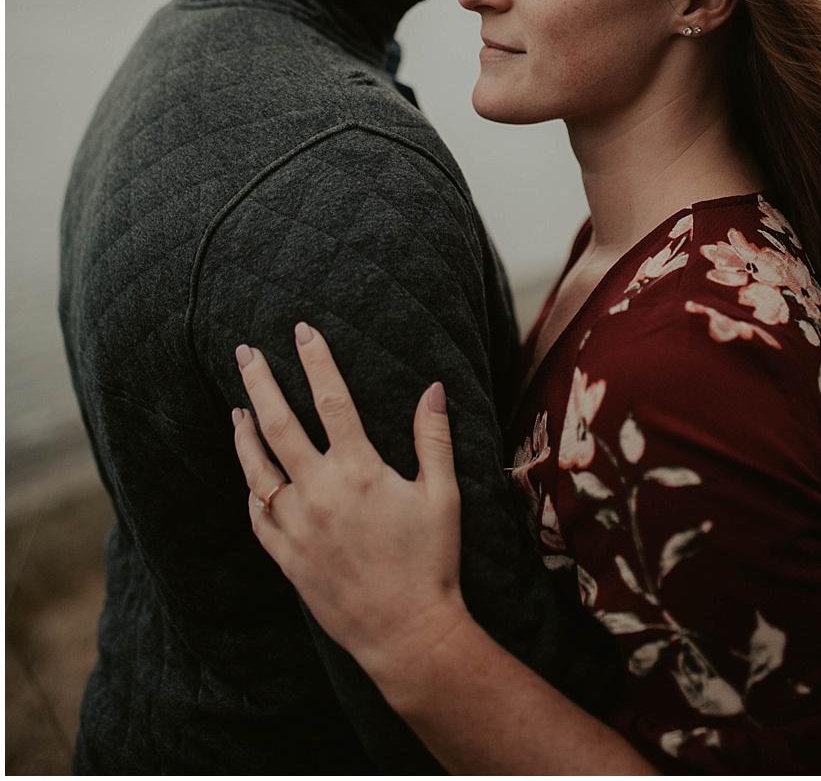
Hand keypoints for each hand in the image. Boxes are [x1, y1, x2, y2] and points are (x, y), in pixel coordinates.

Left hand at [231, 323, 468, 686]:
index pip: (331, 401)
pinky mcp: (285, 557)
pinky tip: (251, 478)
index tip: (303, 332)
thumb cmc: (431, 559)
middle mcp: (318, 493)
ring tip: (237, 408)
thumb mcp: (442, 494)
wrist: (404, 630)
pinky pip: (256, 516)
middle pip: (278, 425)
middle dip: (261, 383)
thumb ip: (433, 438)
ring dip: (244, 434)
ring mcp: (295, 526)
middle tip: (244, 352)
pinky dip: (250, 490)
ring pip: (256, 470)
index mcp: (359, 471)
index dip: (316, 362)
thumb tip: (432, 388)